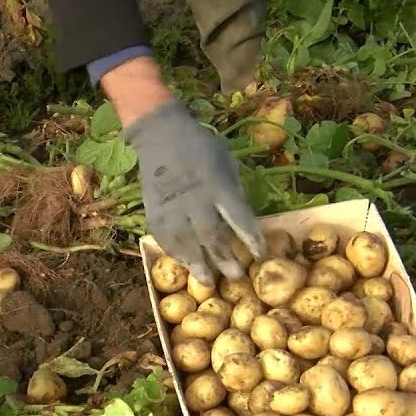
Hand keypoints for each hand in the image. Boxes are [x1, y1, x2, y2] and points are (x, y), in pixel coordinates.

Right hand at [125, 98, 265, 284]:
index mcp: (218, 184)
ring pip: (185, 242)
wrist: (160, 134)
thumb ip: (233, 191)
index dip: (251, 239)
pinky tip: (184, 264)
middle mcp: (195, 198)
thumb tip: (242, 221)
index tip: (261, 256)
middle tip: (235, 278)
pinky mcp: (153, 210)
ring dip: (196, 264)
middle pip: (211, 236)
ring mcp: (172, 206)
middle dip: (224, 260)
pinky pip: (164, 238)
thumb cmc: (201, 147)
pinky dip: (175, 253)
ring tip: (206, 281)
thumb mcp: (226, 162)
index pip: (239, 218)